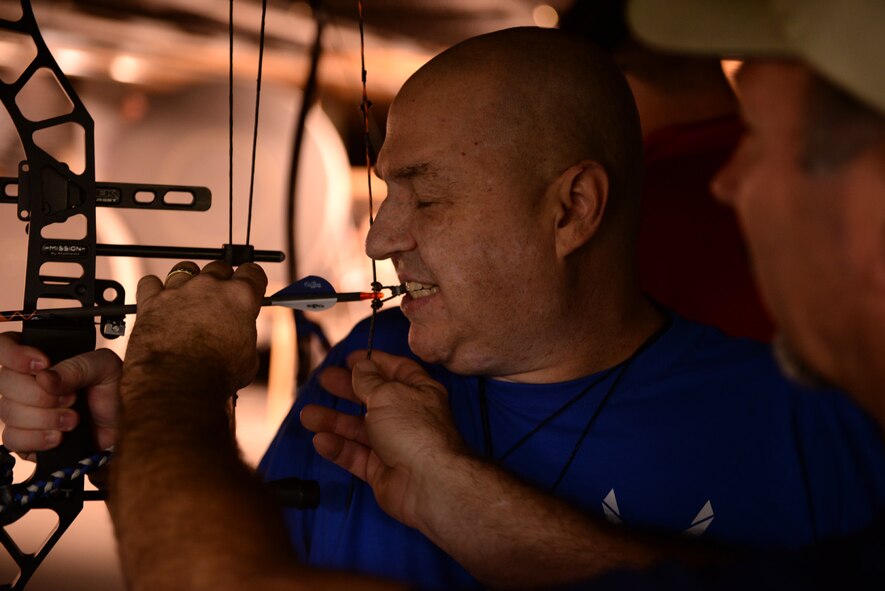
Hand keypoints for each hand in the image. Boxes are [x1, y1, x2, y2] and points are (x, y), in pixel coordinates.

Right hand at [0, 332, 120, 460]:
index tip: (42, 365)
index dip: (14, 355)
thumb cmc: (108, 394)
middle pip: (5, 382)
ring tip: (73, 419)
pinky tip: (58, 436)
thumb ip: (79, 367)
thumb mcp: (106, 368)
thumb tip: (44, 378)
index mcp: (39, 357)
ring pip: (9, 412)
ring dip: (45, 418)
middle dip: (41, 394)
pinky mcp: (22, 438)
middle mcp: (23, 382)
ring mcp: (19, 410)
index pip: (5, 346)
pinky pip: (12, 439)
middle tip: (72, 398)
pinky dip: (37, 439)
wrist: (115, 429)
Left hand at [124, 261, 267, 398]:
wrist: (178, 383)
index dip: (252, 281)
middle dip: (220, 281)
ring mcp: (179, 291)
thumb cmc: (215, 375)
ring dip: (189, 281)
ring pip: (185, 269)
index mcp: (240, 297)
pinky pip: (150, 283)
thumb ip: (245, 336)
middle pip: (219, 267)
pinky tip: (159, 301)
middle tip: (218, 300)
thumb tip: (240, 338)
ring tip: (187, 299)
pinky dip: (154, 290)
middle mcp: (210, 287)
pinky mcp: (151, 301)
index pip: (252, 272)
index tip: (249, 288)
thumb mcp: (248, 358)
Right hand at [301, 350, 467, 526]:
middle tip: (324, 380)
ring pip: (359, 429)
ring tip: (307, 415)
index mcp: (419, 392)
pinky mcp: (382, 471)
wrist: (427, 483)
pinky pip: (356, 456)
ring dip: (334, 421)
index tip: (350, 358)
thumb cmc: (414, 430)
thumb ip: (369, 381)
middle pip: (373, 399)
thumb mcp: (387, 395)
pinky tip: (321, 440)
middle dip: (347, 389)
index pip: (397, 370)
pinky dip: (339, 448)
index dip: (374, 362)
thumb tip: (362, 366)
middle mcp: (408, 417)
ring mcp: (395, 445)